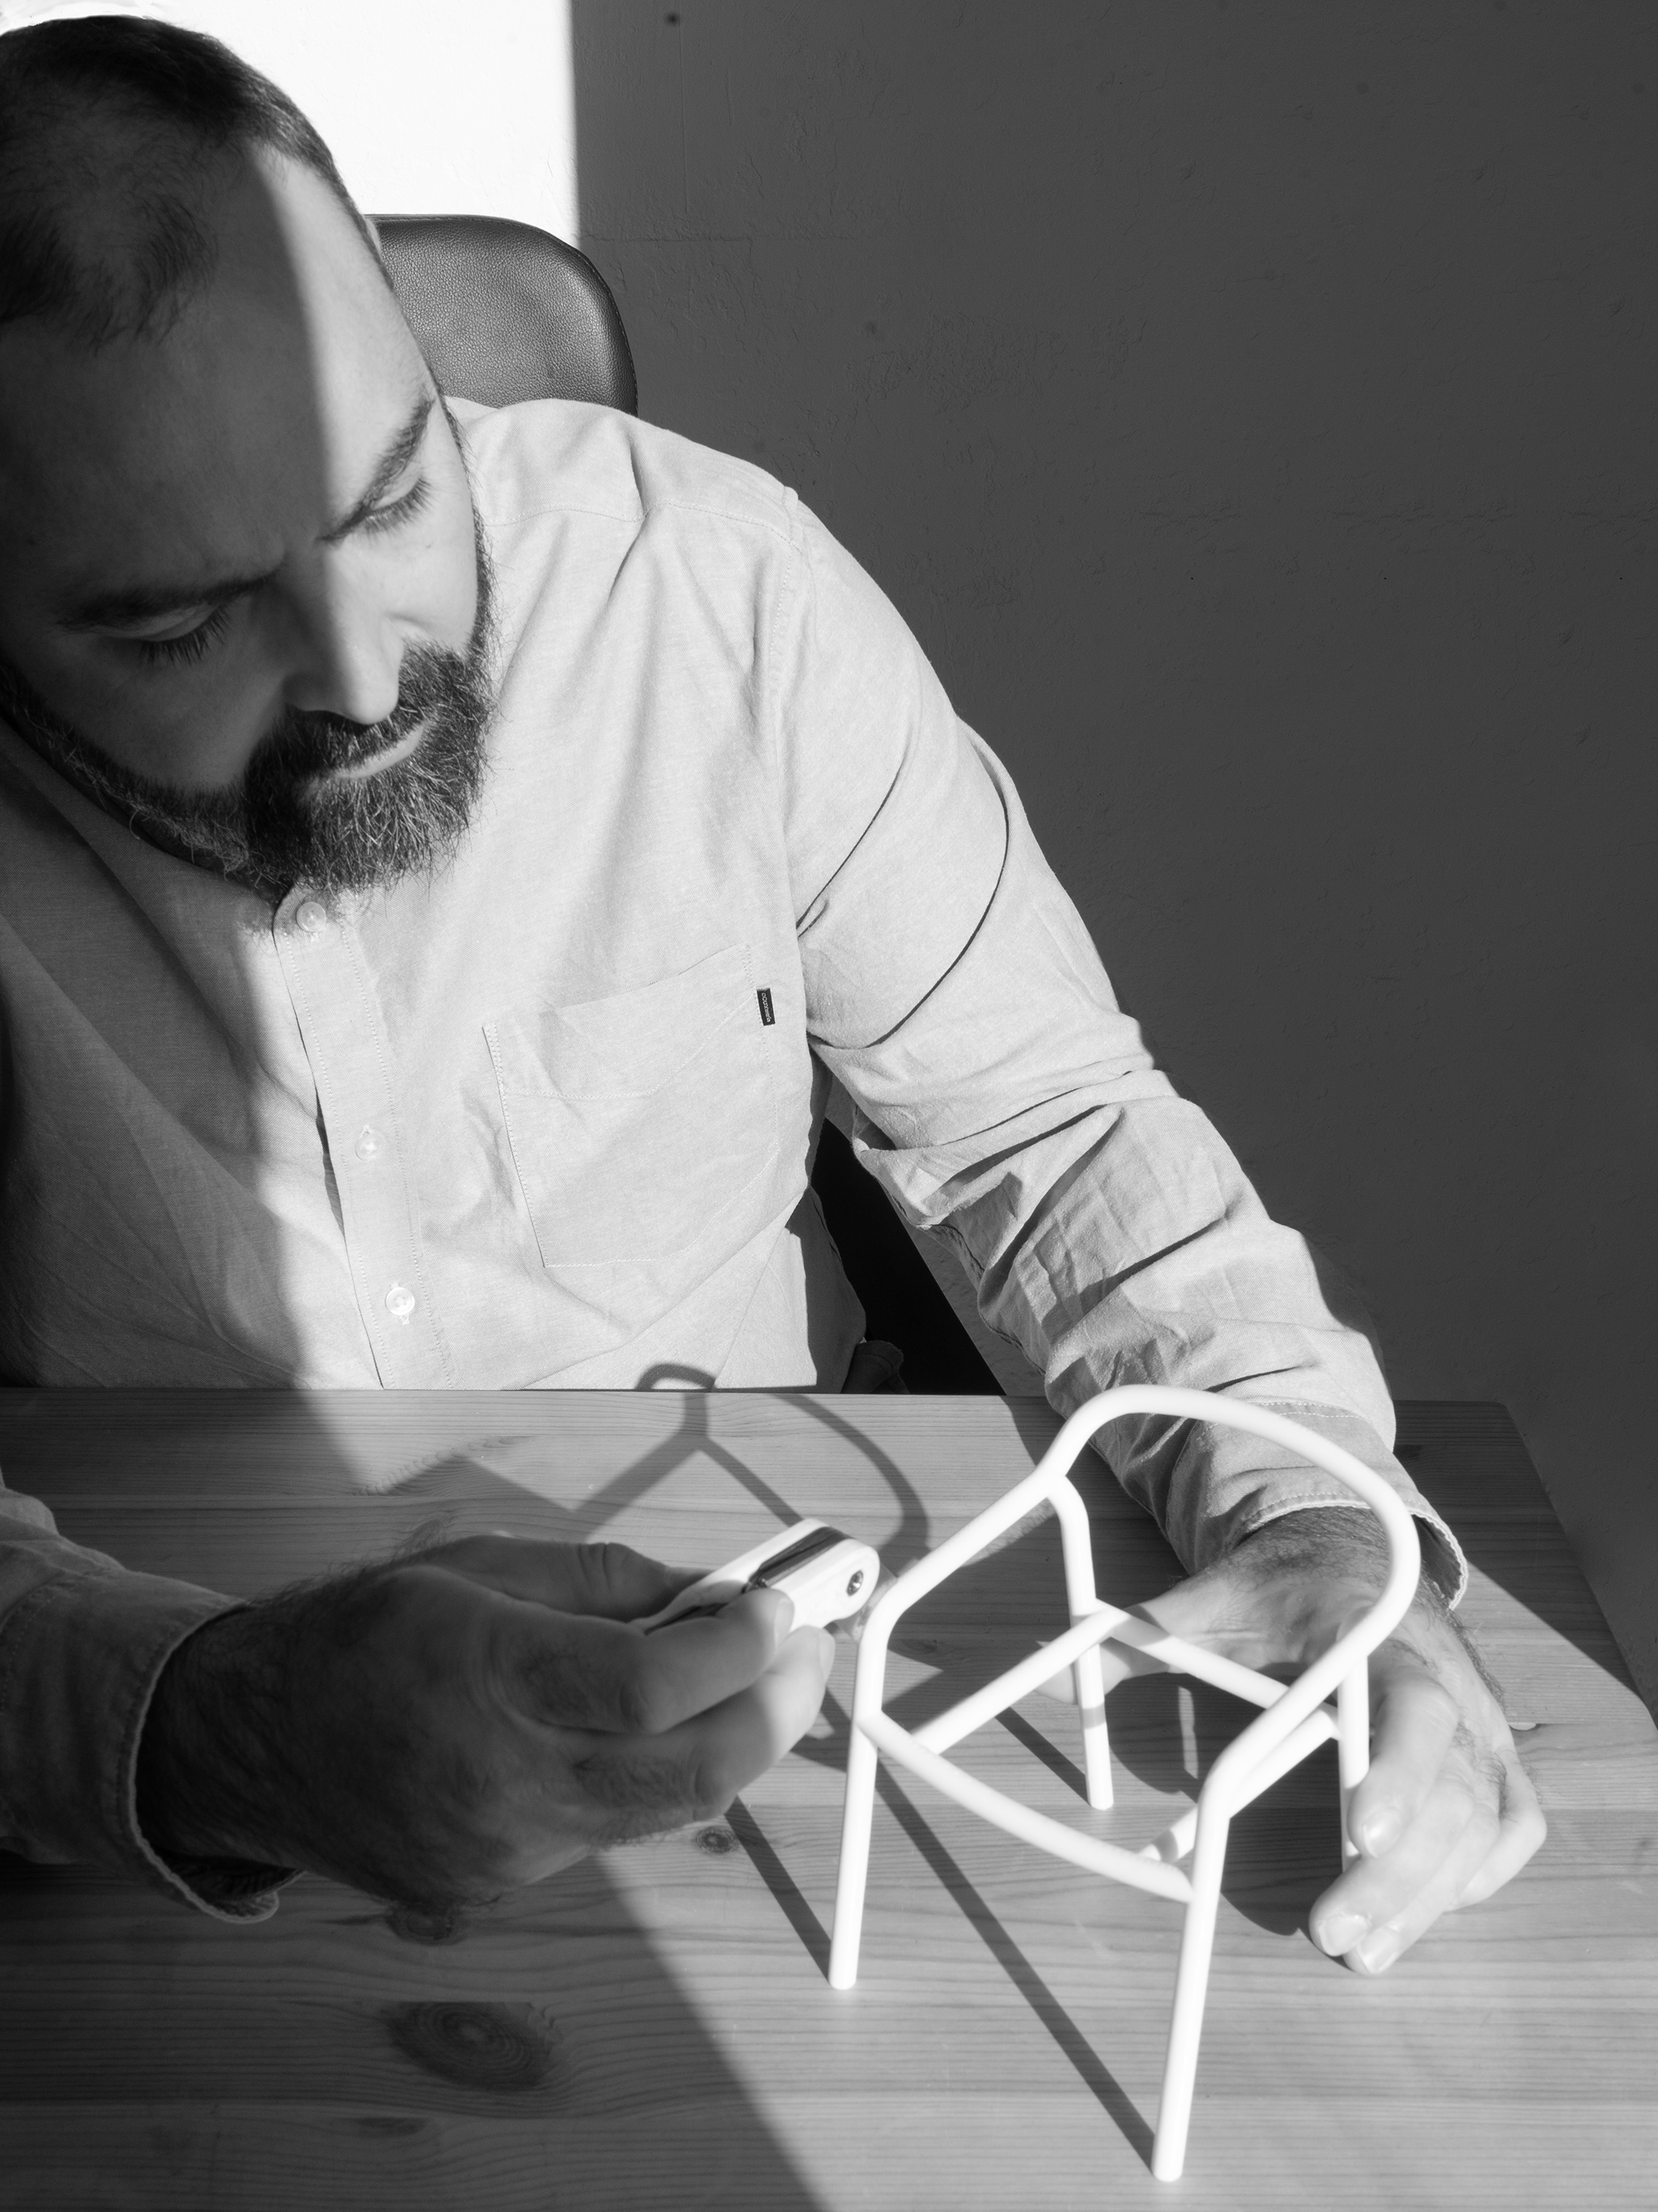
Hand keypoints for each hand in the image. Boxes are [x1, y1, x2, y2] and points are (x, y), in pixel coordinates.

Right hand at [136, 1533, 834, 1910]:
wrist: (247, 1744)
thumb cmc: (357, 1631)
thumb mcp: (472, 1562)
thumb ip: (600, 1580)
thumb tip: (708, 1591)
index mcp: (485, 1679)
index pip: (651, 1683)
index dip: (737, 1646)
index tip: (778, 1607)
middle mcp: (503, 1782)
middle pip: (690, 1771)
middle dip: (775, 1709)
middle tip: (808, 1649)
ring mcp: (506, 1853)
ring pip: (666, 1812)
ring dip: (734, 1745)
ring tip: (760, 1678)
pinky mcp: (501, 1889)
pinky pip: (615, 1832)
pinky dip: (663, 1775)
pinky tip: (675, 1726)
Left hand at [1048, 1507, 1545, 1970]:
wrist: (1354, 1554)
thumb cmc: (1284, 1589)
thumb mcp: (1215, 1601)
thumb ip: (1144, 1636)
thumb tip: (1052, 1669)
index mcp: (1381, 1638)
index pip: (1412, 1706)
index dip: (1397, 1773)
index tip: (1356, 1834)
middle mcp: (1449, 1682)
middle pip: (1452, 1790)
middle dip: (1397, 1873)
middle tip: (1333, 1933)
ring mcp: (1482, 1722)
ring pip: (1482, 1821)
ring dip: (1427, 1895)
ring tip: (1363, 1950)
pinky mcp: (1495, 1753)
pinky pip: (1512, 1824)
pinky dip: (1478, 1873)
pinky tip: (1427, 1909)